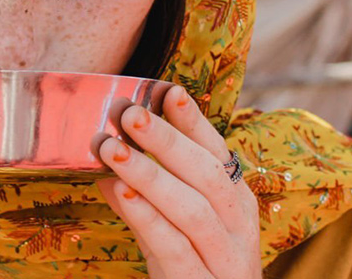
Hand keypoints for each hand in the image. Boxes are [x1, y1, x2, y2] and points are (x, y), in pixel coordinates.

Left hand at [97, 86, 259, 277]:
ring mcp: (225, 262)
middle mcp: (239, 230)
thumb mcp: (179, 224)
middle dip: (167, 141)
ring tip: (111, 149)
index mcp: (237, 205)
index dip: (194, 123)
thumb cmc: (195, 268)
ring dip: (149, 174)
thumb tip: (115, 146)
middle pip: (207, 177)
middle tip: (128, 113)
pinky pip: (176, 249)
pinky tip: (118, 193)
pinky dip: (146, 217)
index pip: (219, 155)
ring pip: (193, 210)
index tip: (168, 91)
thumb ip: (154, 190)